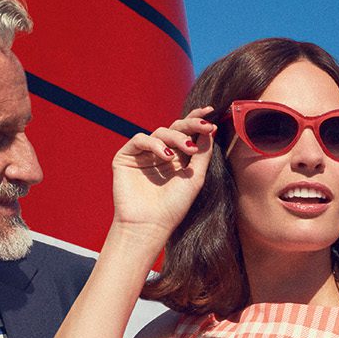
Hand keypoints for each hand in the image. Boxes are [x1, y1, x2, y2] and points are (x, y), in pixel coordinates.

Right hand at [110, 107, 216, 237]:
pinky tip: (165, 155)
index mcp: (178, 159)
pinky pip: (140, 139)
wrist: (149, 225)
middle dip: (191, 124)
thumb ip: (203, 153)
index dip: (197, 120)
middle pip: (176, 128)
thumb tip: (211, 129)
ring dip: (176, 136)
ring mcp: (144, 155)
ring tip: (187, 149)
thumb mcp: (195, 178)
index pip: (188, 133)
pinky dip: (154, 143)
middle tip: (205, 127)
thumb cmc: (173, 207)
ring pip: (160, 131)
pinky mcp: (126, 157)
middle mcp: (161, 154)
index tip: (211, 111)